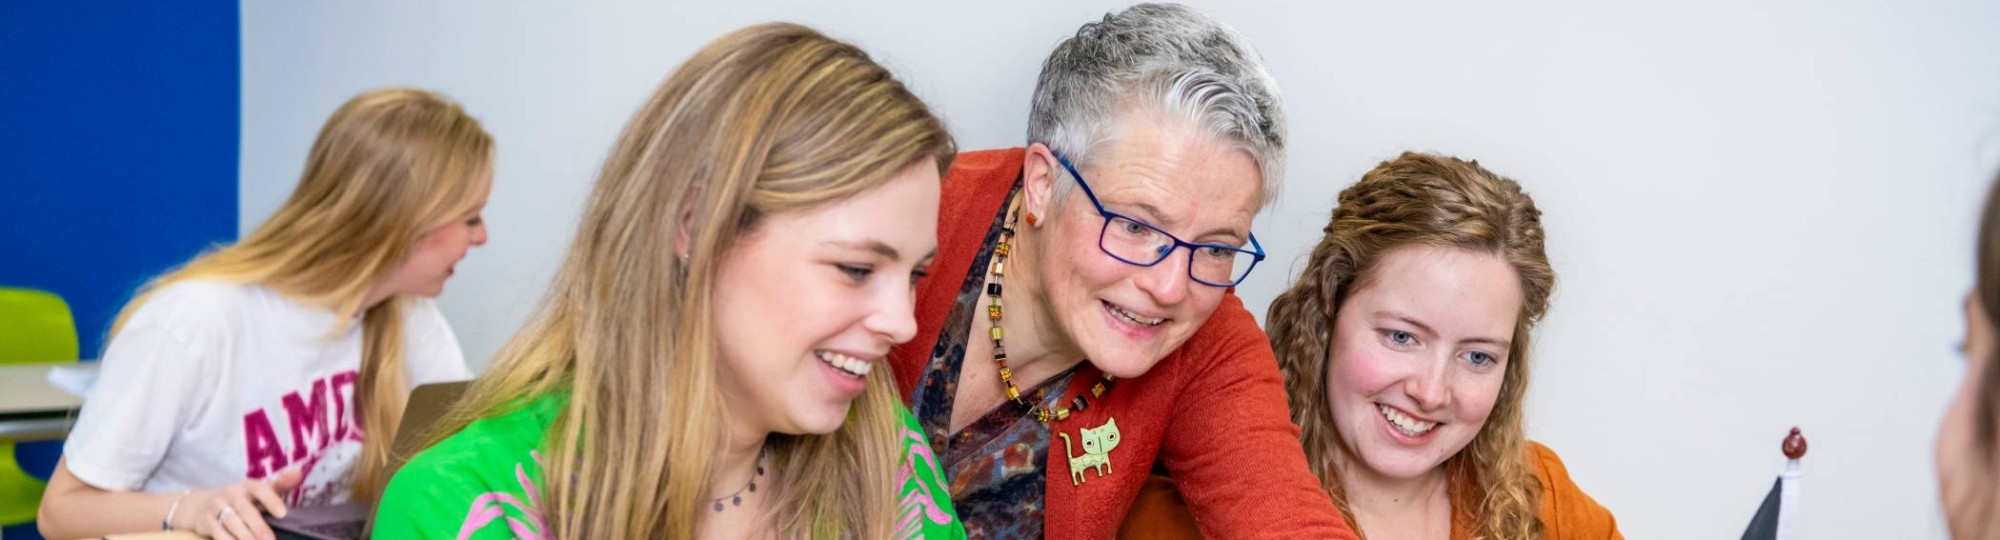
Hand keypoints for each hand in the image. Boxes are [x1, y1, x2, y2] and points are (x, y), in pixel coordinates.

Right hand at [177, 469, 302, 539]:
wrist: (201, 504)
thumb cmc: (241, 499)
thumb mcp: (258, 491)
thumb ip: (280, 485)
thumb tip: (299, 472)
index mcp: (248, 486)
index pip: (260, 489)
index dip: (271, 500)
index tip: (283, 514)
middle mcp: (231, 494)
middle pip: (246, 511)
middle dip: (259, 527)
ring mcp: (217, 507)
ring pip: (232, 523)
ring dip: (245, 537)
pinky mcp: (207, 521)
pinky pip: (219, 533)